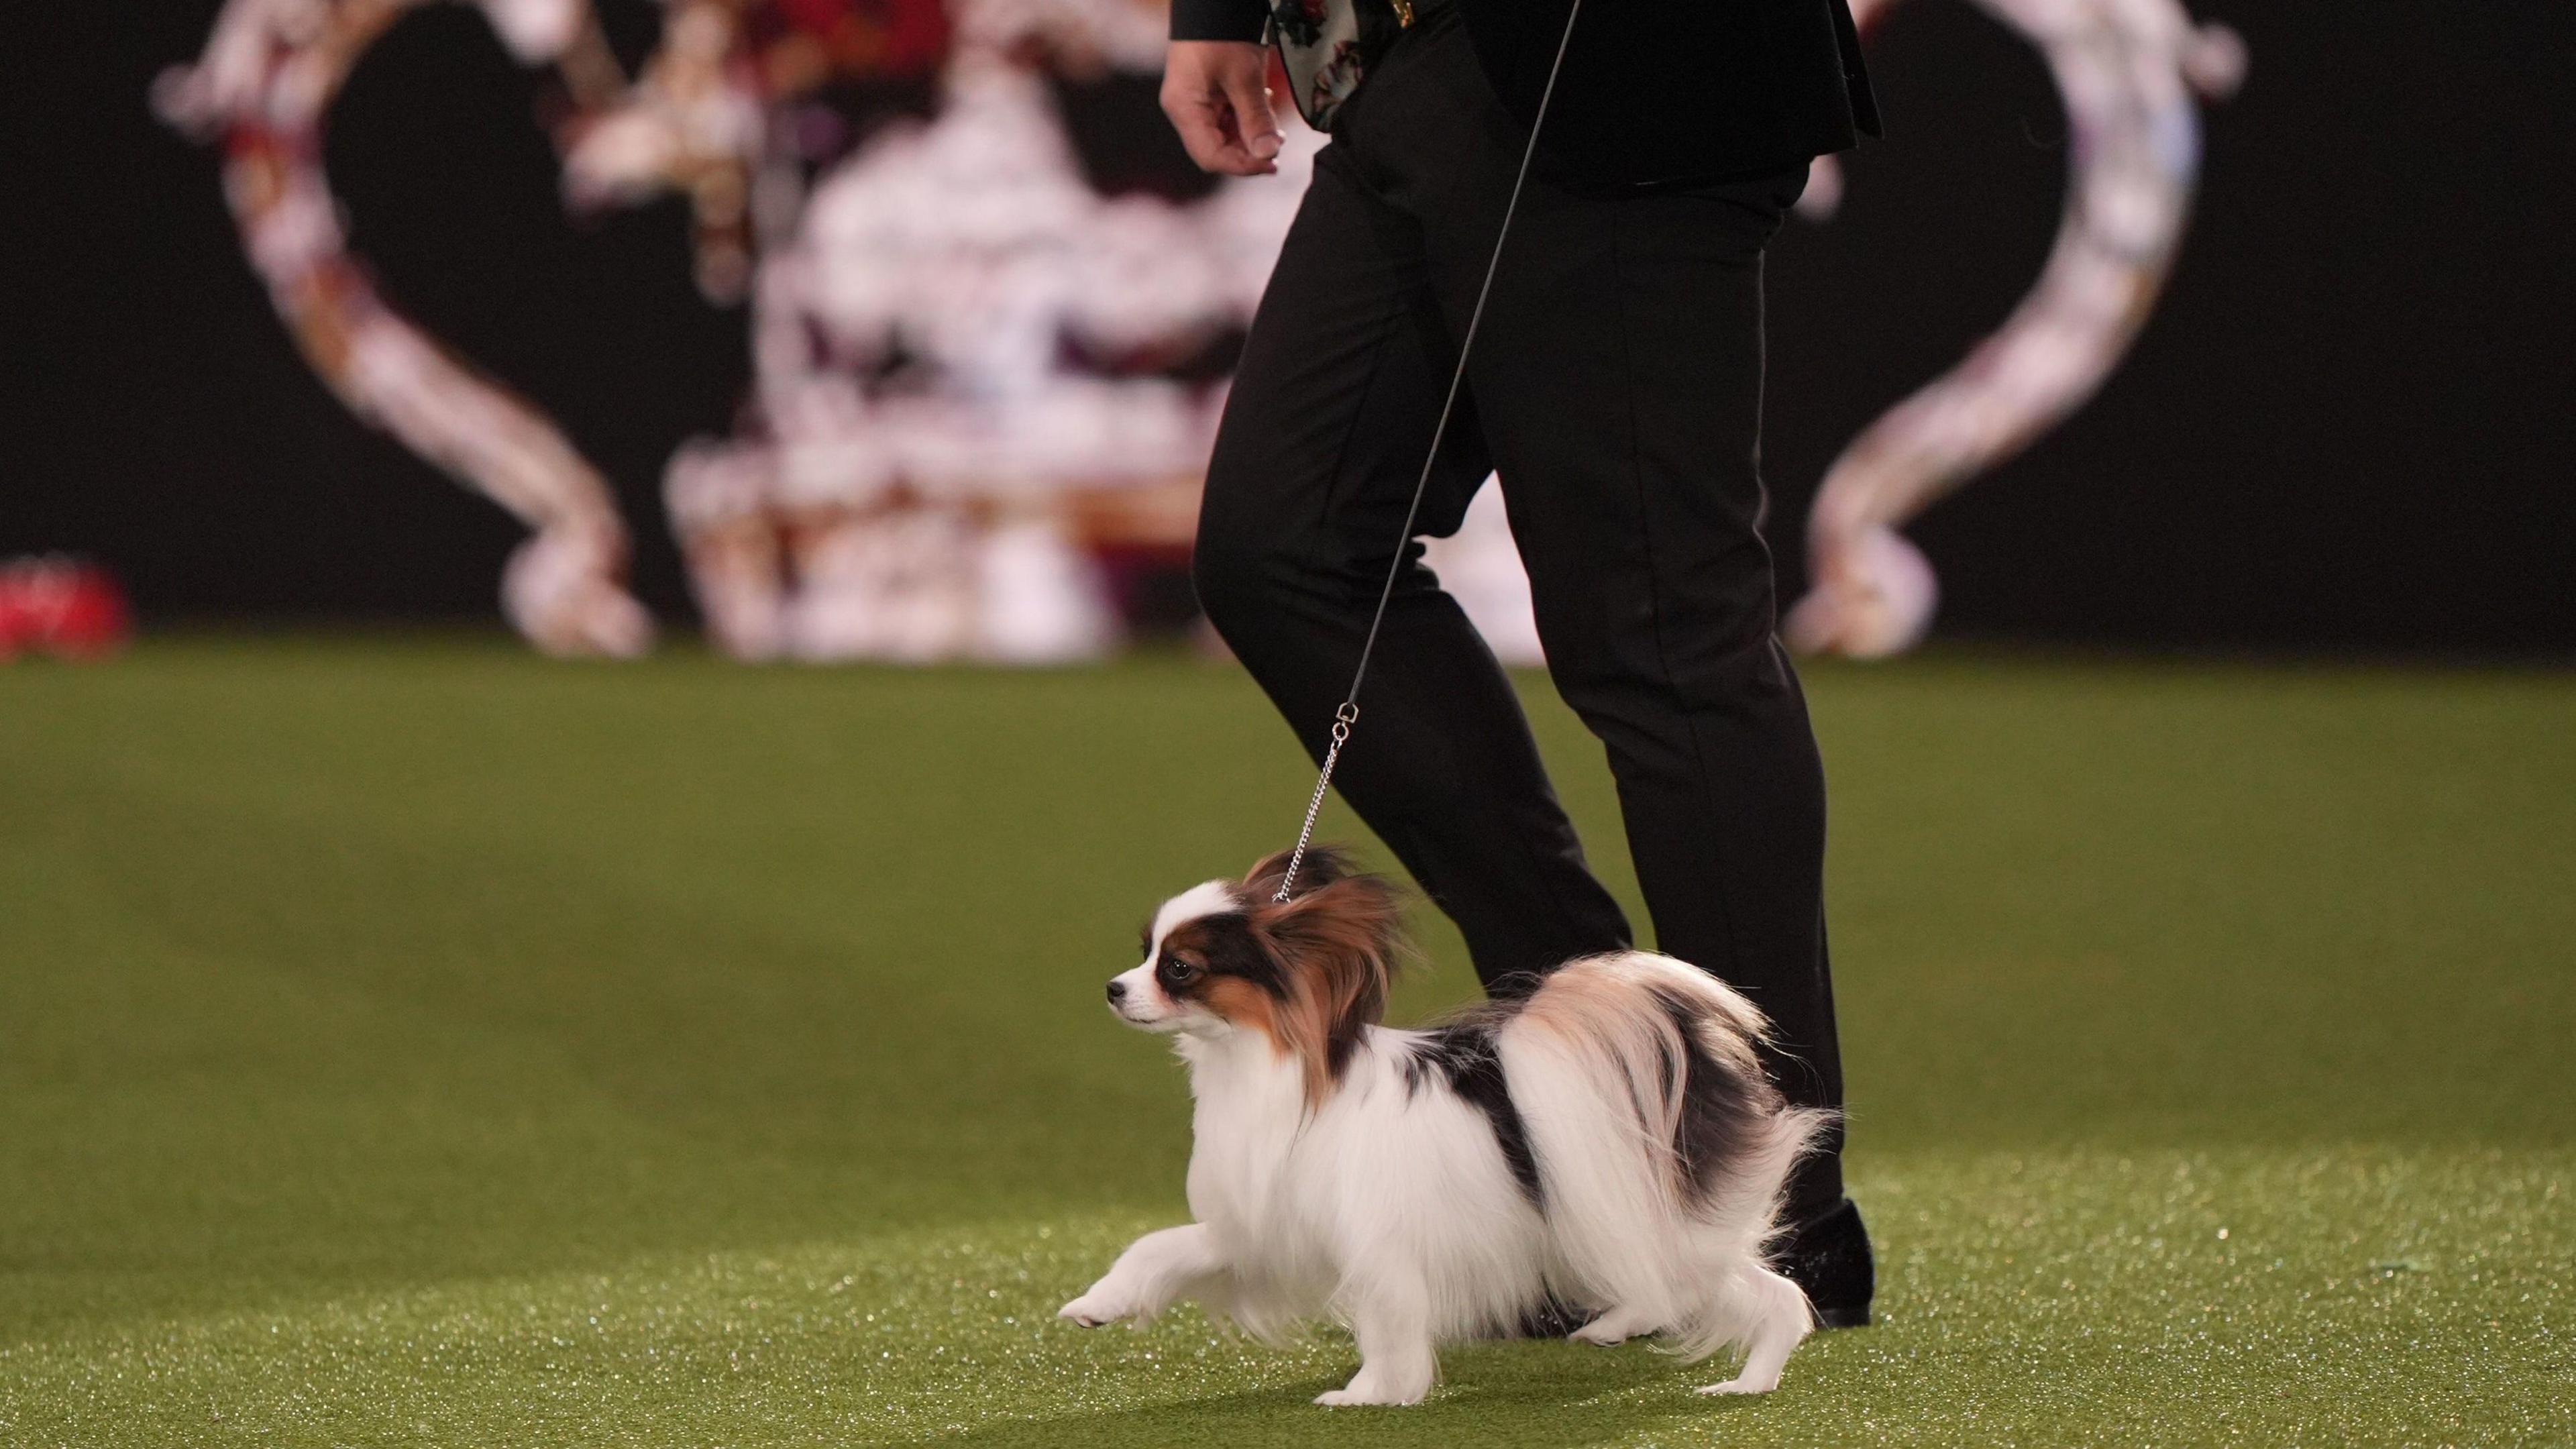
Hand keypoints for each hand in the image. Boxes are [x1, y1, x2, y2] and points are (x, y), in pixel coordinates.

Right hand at [1161, 40, 1283, 175]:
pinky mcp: (1205, 95)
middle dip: (1249, 151)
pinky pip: (1225, 120)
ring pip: (1223, 137)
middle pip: (1216, 150)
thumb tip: (1268, 154)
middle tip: (1279, 142)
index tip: (1272, 163)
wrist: (1215, 2)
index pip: (1210, 156)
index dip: (1242, 166)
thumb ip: (1256, 118)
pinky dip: (1246, 120)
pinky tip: (1262, 105)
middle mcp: (1185, 110)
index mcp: (1185, 108)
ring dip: (1251, 135)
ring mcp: (1194, 103)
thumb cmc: (1224, 34)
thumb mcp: (1245, 77)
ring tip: (1274, 124)